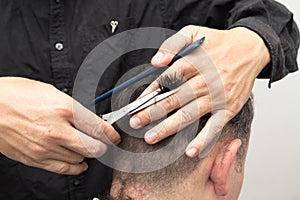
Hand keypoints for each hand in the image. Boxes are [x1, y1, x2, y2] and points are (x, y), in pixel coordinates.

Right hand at [0, 77, 119, 174]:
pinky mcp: (36, 158)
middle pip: (94, 147)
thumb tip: (88, 120)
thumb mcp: (51, 92)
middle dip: (103, 146)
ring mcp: (47, 147)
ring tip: (86, 148)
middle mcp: (58, 130)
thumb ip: (73, 108)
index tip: (114, 136)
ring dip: (87, 155)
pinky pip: (64, 169)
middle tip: (103, 142)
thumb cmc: (17, 95)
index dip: (111, 134)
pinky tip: (79, 163)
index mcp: (65, 109)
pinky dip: (76, 167)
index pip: (99, 127)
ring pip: (81, 159)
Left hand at [129, 25, 269, 156]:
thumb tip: (156, 61)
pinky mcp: (229, 108)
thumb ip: (173, 44)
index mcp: (194, 62)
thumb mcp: (194, 32)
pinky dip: (203, 140)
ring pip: (189, 115)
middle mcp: (205, 80)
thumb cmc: (219, 43)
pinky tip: (190, 151)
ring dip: (168, 127)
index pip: (166, 79)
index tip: (136, 104)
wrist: (250, 50)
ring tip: (151, 137)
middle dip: (152, 112)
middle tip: (135, 122)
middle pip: (174, 99)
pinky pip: (215, 126)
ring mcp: (218, 96)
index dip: (149, 93)